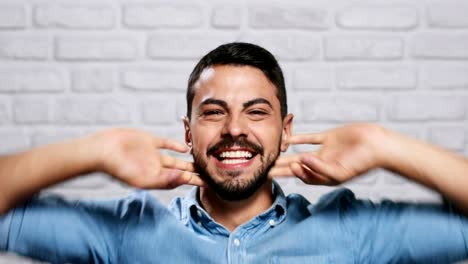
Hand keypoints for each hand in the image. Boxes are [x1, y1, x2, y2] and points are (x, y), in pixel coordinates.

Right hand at [91, 128, 204, 188]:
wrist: (102, 151)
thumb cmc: (118, 169)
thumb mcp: (143, 178)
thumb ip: (164, 179)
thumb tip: (184, 180)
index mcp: (156, 178)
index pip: (180, 181)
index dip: (194, 182)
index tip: (209, 183)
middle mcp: (156, 168)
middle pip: (180, 171)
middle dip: (195, 173)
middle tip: (211, 172)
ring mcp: (152, 154)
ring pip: (175, 159)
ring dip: (188, 161)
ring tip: (202, 162)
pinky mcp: (148, 141)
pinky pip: (165, 144)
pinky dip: (176, 146)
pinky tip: (186, 148)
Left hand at [269, 123, 385, 184]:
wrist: (377, 146)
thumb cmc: (362, 163)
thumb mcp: (339, 172)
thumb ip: (318, 168)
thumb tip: (299, 160)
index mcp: (324, 176)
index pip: (301, 177)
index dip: (289, 174)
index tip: (280, 169)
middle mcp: (322, 164)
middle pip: (295, 166)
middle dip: (279, 168)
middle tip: (261, 167)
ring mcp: (325, 150)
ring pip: (300, 152)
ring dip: (286, 153)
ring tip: (271, 153)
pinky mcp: (329, 138)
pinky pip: (310, 138)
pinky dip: (299, 138)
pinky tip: (287, 139)